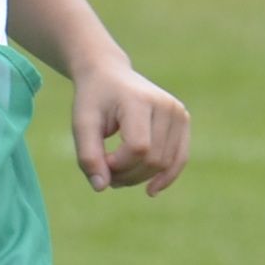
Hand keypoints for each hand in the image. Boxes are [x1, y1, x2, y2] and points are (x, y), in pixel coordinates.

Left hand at [68, 60, 190, 195]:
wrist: (109, 75)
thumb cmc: (93, 100)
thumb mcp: (82, 124)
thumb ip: (88, 156)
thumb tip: (101, 188)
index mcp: (140, 101)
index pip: (138, 148)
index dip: (118, 164)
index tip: (99, 160)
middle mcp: (166, 105)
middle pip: (153, 159)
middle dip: (127, 173)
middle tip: (105, 169)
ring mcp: (179, 113)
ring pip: (165, 164)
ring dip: (140, 177)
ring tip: (117, 173)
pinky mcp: (183, 121)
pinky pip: (179, 158)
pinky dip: (166, 177)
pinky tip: (151, 190)